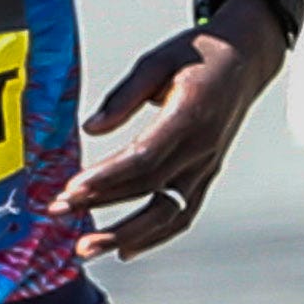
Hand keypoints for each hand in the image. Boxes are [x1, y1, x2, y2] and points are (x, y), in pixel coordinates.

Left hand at [56, 0, 282, 258]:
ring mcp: (207, 166)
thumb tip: (91, 127)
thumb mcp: (157, 60)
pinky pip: (182, 215)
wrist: (245, 59)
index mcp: (191, 115)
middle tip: (58, 211)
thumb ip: (123, 95)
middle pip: (149, 189)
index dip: (108, 176)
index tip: (72, 188)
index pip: (145, 157)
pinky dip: (154, 237)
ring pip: (167, 213)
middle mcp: (203, 148)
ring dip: (125, 235)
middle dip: (100, 205)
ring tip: (86, 248)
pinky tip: (125, 249)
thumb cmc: (199, 54)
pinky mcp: (206, 176)